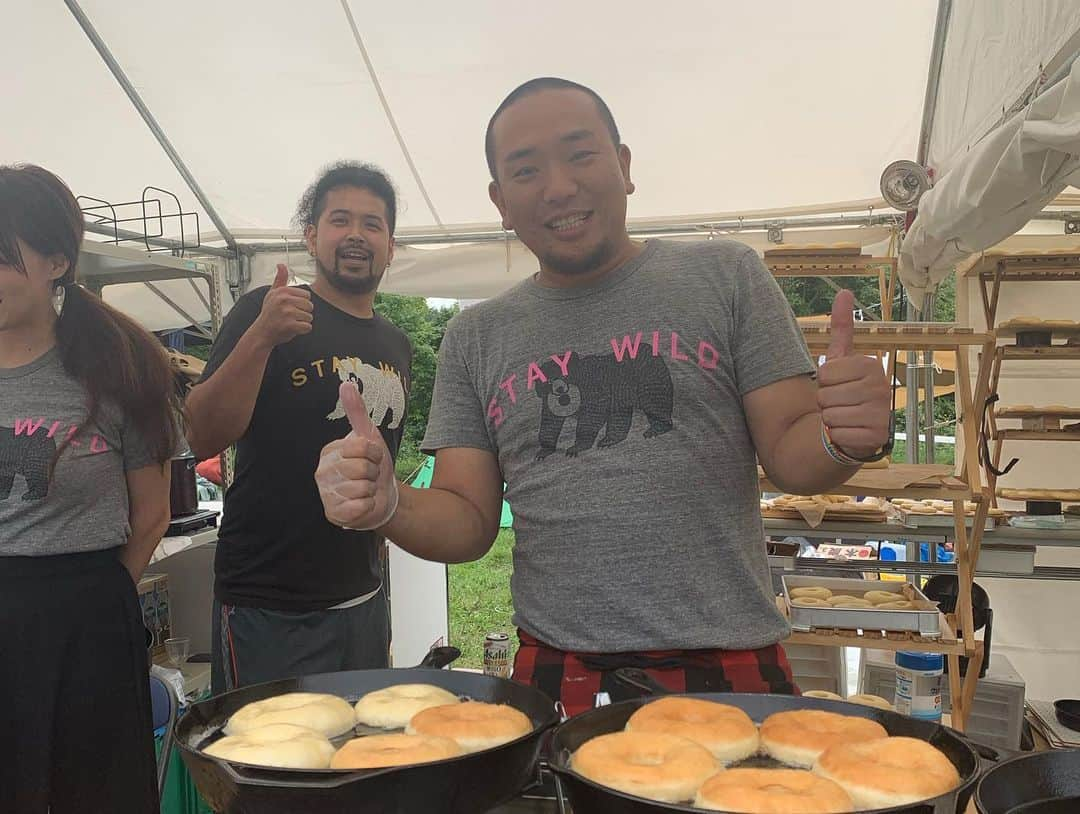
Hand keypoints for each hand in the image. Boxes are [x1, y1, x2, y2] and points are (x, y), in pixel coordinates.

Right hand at [251, 264, 312, 347]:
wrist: (261, 332)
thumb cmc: (268, 314)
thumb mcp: (272, 294)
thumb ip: (280, 279)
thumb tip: (281, 265)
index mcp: (282, 291)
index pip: (307, 296)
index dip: (301, 303)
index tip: (291, 307)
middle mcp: (284, 300)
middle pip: (310, 306)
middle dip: (303, 313)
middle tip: (290, 316)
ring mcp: (287, 312)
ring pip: (309, 317)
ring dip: (302, 322)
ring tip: (290, 322)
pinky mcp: (290, 325)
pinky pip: (308, 327)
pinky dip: (303, 330)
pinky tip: (293, 329)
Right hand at [316, 381, 399, 529]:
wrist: (384, 497)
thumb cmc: (374, 466)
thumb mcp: (369, 437)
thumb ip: (356, 411)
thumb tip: (345, 384)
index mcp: (329, 451)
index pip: (360, 447)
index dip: (374, 453)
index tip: (372, 458)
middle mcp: (322, 472)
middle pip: (362, 467)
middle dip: (374, 472)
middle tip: (369, 476)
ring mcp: (326, 494)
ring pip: (362, 488)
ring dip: (371, 490)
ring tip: (366, 489)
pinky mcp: (334, 514)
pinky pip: (360, 506)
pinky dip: (368, 505)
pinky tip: (363, 504)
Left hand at [816, 290, 891, 458]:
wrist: (854, 428)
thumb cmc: (844, 391)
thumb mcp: (841, 359)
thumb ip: (842, 328)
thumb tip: (844, 291)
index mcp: (872, 365)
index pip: (825, 373)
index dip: (823, 382)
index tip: (837, 385)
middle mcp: (882, 387)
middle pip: (825, 395)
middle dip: (825, 402)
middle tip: (840, 404)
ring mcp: (882, 413)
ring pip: (830, 415)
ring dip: (830, 419)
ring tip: (844, 416)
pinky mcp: (877, 437)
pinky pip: (838, 433)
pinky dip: (838, 435)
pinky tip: (849, 432)